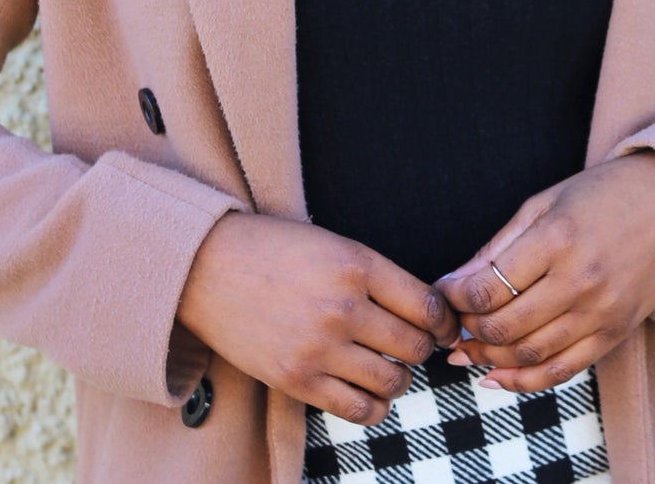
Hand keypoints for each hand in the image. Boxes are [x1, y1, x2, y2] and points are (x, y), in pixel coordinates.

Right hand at [177, 213, 459, 424]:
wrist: (208, 267)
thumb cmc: (274, 250)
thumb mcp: (333, 244)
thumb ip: (376, 275)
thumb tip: (423, 311)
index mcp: (356, 264)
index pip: (426, 305)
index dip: (445, 320)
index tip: (444, 325)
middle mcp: (343, 307)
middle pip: (415, 346)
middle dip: (424, 348)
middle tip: (415, 345)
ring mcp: (319, 348)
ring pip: (391, 382)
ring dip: (400, 379)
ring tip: (390, 368)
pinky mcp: (297, 381)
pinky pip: (357, 410)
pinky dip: (373, 406)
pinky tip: (368, 391)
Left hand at [436, 153, 654, 391]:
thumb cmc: (606, 193)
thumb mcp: (545, 202)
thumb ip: (498, 245)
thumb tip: (454, 280)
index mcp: (557, 239)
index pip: (488, 288)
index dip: (455, 297)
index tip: (443, 291)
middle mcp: (580, 282)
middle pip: (504, 327)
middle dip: (467, 329)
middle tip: (451, 322)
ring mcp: (601, 313)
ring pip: (529, 356)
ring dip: (488, 358)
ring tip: (466, 349)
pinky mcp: (616, 334)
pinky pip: (563, 371)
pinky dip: (524, 381)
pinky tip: (496, 376)